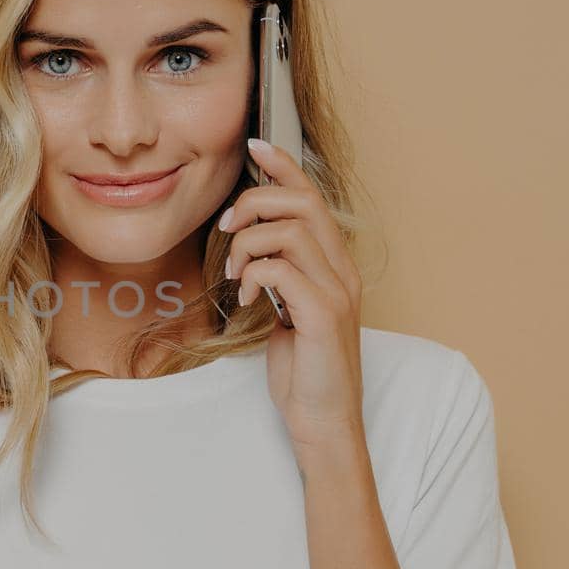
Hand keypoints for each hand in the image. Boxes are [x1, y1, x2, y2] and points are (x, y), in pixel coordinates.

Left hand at [219, 138, 365, 457]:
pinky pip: (282, 270)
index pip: (314, 197)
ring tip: (232, 275)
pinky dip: (253, 275)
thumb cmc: (304, 372)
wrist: (323, 423)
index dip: (285, 165)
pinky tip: (244, 298)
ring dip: (247, 244)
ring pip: (290, 230)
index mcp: (336, 266)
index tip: (254, 146)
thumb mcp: (287, 313)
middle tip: (225, 228)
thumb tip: (250, 253)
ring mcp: (337, 293)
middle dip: (255, 202)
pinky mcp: (323, 317)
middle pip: (302, 202)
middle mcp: (343, 272)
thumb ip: (279, 279)